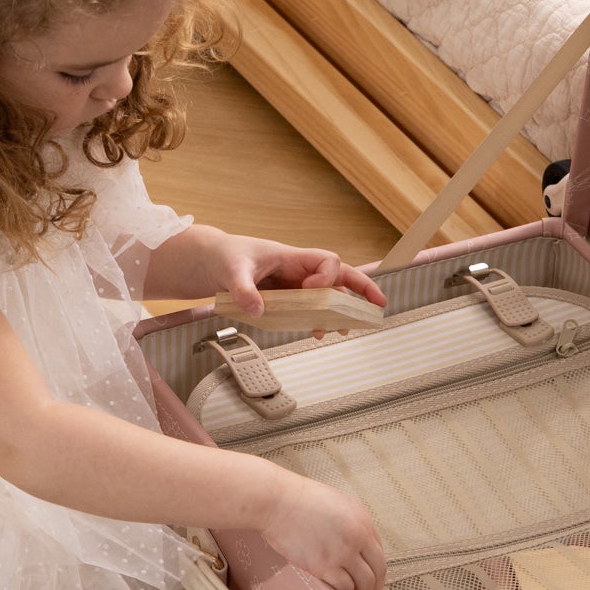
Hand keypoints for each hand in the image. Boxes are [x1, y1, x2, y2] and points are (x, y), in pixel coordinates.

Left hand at [212, 236, 385, 322]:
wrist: (211, 261)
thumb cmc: (226, 257)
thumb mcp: (231, 271)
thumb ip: (243, 289)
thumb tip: (257, 309)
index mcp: (292, 257)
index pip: (327, 261)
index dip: (327, 278)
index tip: (311, 291)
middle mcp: (299, 271)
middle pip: (340, 276)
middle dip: (361, 288)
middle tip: (378, 305)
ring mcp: (295, 286)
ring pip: (329, 295)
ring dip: (341, 310)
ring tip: (347, 328)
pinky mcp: (287, 299)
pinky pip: (311, 308)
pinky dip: (319, 319)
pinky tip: (317, 332)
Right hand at [258, 469, 385, 589]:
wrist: (278, 502)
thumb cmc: (301, 500)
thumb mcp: (338, 503)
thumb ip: (352, 523)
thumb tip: (358, 544)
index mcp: (363, 521)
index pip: (380, 553)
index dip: (377, 571)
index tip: (371, 579)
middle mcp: (358, 537)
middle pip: (377, 572)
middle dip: (374, 589)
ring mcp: (342, 553)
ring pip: (364, 584)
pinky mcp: (323, 566)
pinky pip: (344, 588)